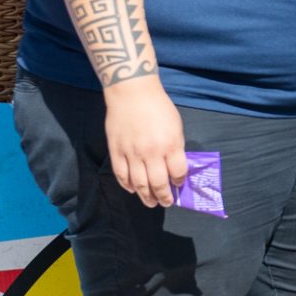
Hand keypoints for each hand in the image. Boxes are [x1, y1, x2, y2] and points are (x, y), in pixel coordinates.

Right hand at [103, 77, 186, 208]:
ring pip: (139, 184)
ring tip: (151, 202)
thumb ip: (176, 147)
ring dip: (146, 196)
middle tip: (166, 202)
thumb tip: (175, 166)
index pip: (178, 173)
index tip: (179, 184)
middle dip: (164, 197)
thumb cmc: (158, 107)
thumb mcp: (176, 126)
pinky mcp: (116, 151)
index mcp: (170, 144)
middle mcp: (151, 152)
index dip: (179, 182)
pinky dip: (127, 185)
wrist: (132, 93)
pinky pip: (121, 175)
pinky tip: (133, 189)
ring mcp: (132, 153)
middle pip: (158, 183)